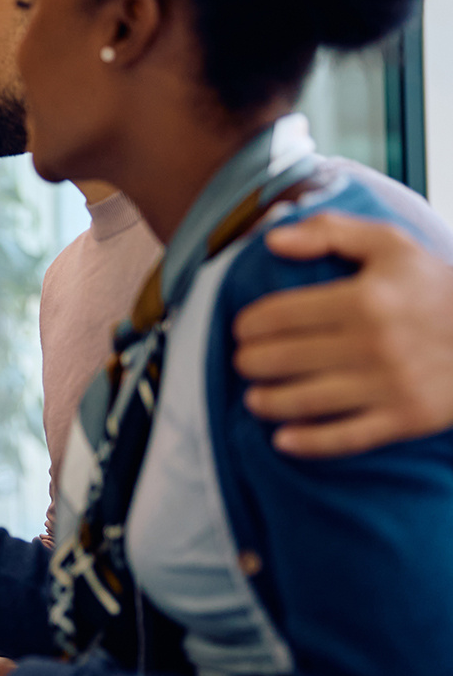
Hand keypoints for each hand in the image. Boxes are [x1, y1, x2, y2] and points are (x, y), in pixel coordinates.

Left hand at [234, 212, 452, 454]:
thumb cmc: (435, 287)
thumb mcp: (390, 244)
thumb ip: (329, 232)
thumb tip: (271, 240)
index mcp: (364, 299)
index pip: (280, 315)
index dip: (249, 324)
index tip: (243, 329)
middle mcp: (374, 343)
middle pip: (284, 359)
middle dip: (250, 362)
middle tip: (244, 361)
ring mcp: (391, 384)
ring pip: (306, 401)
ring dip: (267, 402)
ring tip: (254, 398)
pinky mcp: (407, 418)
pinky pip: (346, 437)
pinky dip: (308, 443)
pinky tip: (282, 439)